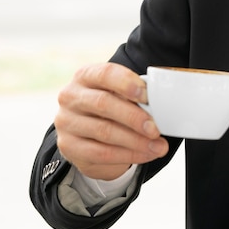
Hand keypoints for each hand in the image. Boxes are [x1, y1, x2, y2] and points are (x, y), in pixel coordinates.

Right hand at [54, 63, 168, 179]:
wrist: (89, 136)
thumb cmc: (112, 109)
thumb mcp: (121, 97)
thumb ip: (136, 97)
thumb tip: (162, 108)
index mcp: (86, 76)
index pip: (105, 73)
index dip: (127, 83)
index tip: (147, 96)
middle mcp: (71, 96)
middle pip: (103, 103)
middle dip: (134, 117)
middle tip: (156, 129)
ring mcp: (66, 122)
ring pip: (104, 131)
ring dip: (137, 141)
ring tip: (158, 146)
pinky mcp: (69, 146)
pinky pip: (101, 153)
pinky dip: (129, 155)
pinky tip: (146, 155)